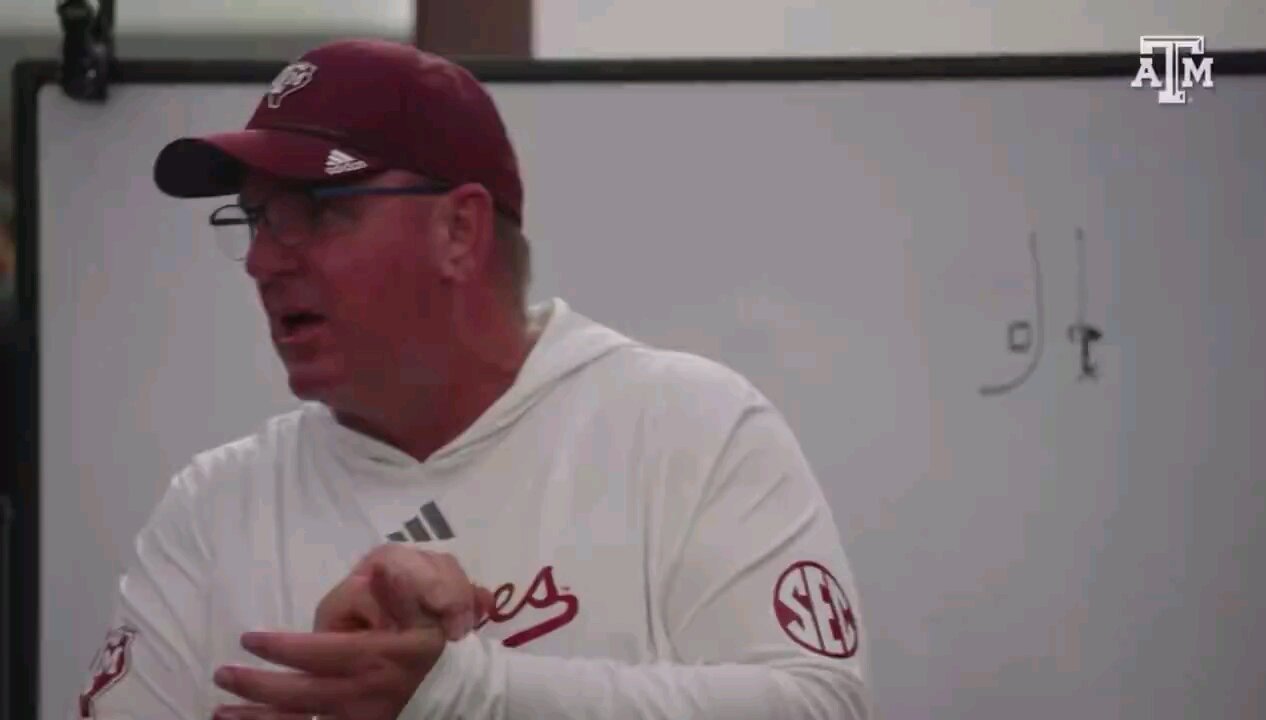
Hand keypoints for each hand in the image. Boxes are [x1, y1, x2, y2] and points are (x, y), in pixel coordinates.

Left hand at [211, 546, 490, 719]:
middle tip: (222, 675)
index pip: (319, 654)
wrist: (459, 693)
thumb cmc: (436, 646)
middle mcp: (361, 693)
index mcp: (376, 658)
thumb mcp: (430, 613)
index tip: (249, 639)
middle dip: (256, 686)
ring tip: (220, 712)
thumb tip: (384, 569)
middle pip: (300, 694)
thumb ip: (404, 590)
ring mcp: (357, 719)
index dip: (281, 648)